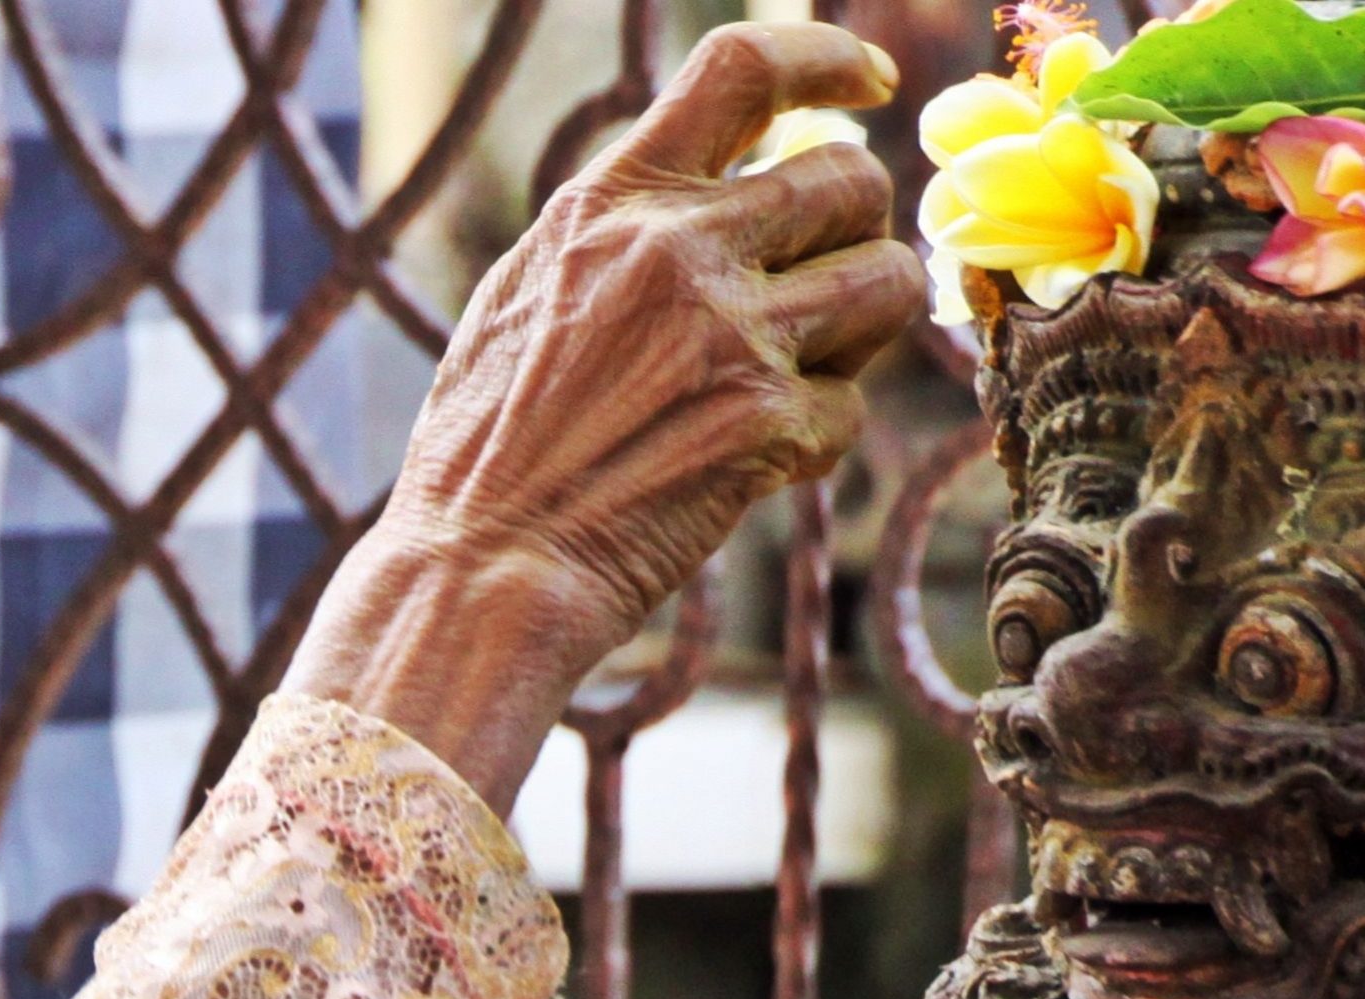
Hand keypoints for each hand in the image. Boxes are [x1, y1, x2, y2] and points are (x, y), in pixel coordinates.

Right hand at [287, 21, 923, 801]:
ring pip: (887, 282)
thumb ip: (624, 228)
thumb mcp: (529, 293)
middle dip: (858, 227)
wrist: (477, 572)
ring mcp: (731, 334)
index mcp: (610, 200)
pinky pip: (850, 407)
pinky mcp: (768, 424)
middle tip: (827, 276)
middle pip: (848, 180)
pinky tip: (745, 461)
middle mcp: (676, 248)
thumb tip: (731, 179)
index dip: (827, 60)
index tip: (869, 87)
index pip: (742, 70)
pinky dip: (813, 438)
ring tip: (801, 366)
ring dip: (866, 325)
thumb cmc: (489, 446)